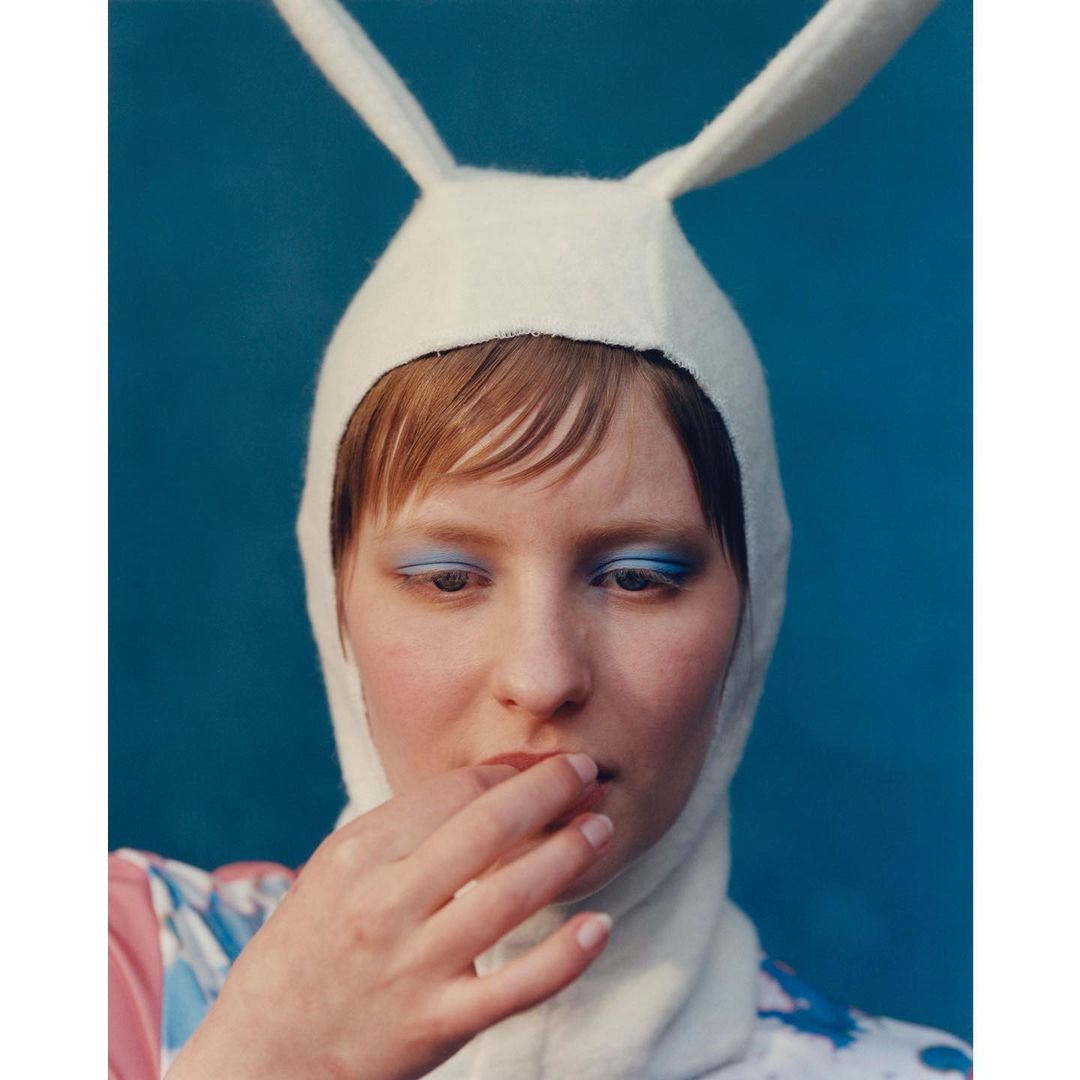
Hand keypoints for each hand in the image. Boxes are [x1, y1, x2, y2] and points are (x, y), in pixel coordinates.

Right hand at [165, 754, 613, 1079]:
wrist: (265, 1053)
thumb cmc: (308, 948)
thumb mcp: (335, 871)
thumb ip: (401, 829)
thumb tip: (486, 783)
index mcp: (357, 856)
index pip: (452, 792)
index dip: (507, 772)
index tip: (537, 767)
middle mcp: (385, 904)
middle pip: (485, 828)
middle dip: (547, 790)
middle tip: (586, 770)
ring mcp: (414, 966)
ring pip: (508, 897)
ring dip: (566, 854)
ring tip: (601, 828)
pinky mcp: (438, 1023)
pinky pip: (515, 987)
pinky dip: (565, 957)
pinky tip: (600, 927)